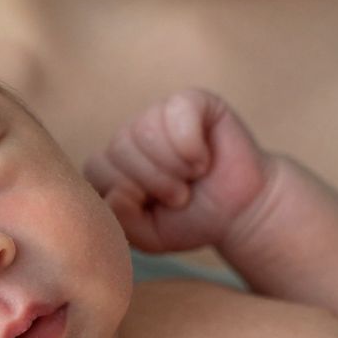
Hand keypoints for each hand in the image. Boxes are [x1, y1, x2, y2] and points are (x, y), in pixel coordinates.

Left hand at [82, 88, 272, 253]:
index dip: (127, 193)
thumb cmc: (193, 220)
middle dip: (154, 183)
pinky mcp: (192, 102)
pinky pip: (177, 111)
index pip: (95, 169)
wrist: (241, 213)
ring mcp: (160, 114)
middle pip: (119, 149)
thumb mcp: (150, 236)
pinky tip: (203, 159)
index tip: (155, 207)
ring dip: (174, 167)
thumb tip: (114, 194)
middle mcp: (132, 135)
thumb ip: (123, 221)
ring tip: (193, 177)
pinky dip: (191, 144)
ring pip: (146, 131)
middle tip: (181, 196)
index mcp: (115, 164)